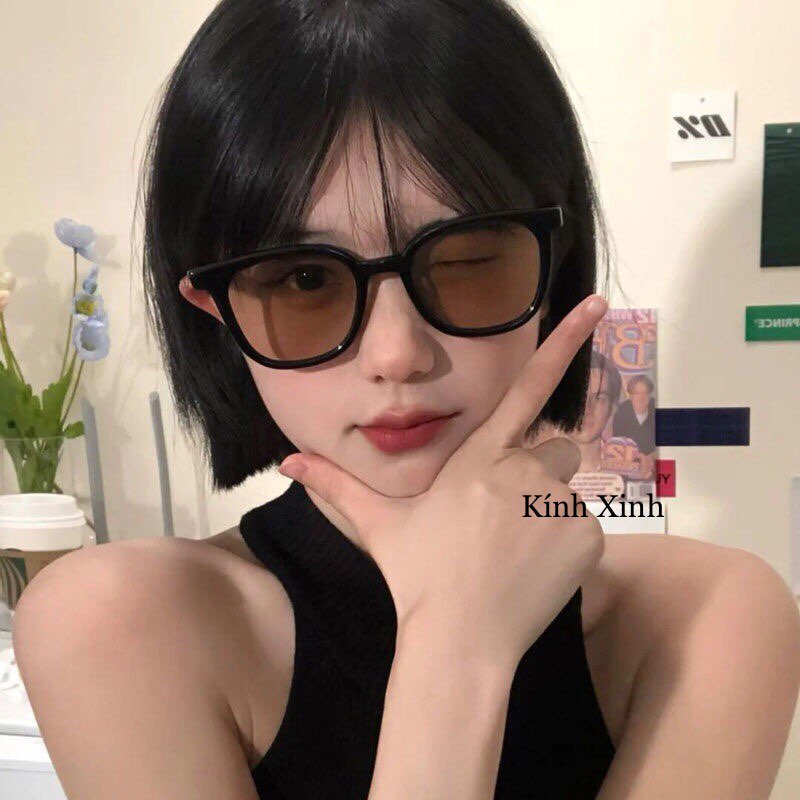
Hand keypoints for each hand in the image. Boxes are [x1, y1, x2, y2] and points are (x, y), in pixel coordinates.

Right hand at [278, 294, 609, 668]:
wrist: (459, 639)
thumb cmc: (417, 576)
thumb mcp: (377, 524)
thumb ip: (336, 485)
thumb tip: (286, 462)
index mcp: (478, 457)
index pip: (526, 387)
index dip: (562, 341)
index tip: (595, 304)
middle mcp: (523, 470)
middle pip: (554, 446)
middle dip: (539, 469)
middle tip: (508, 513)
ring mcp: (558, 504)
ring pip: (568, 490)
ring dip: (549, 509)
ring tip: (514, 549)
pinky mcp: (584, 537)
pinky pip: (585, 528)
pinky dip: (567, 545)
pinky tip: (533, 570)